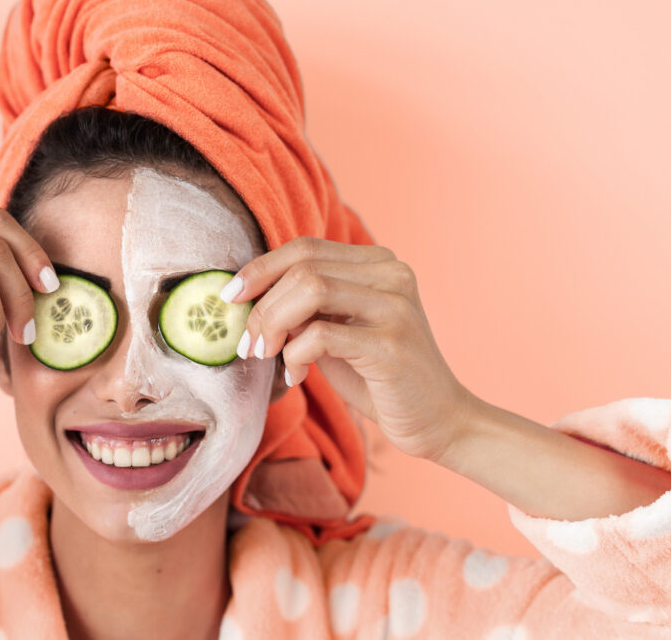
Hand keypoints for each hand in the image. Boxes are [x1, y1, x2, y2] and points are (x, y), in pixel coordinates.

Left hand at [223, 236, 473, 462]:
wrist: (441, 422)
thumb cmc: (381, 379)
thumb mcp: (338, 333)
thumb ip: (306, 310)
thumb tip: (250, 298)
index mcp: (380, 264)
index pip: (306, 248)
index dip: (260, 268)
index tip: (230, 297)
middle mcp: (392, 274)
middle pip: (303, 266)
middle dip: (261, 304)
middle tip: (245, 343)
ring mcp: (395, 306)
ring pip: (310, 290)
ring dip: (272, 324)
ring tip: (263, 355)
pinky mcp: (391, 343)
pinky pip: (320, 334)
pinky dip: (294, 354)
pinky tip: (297, 375)